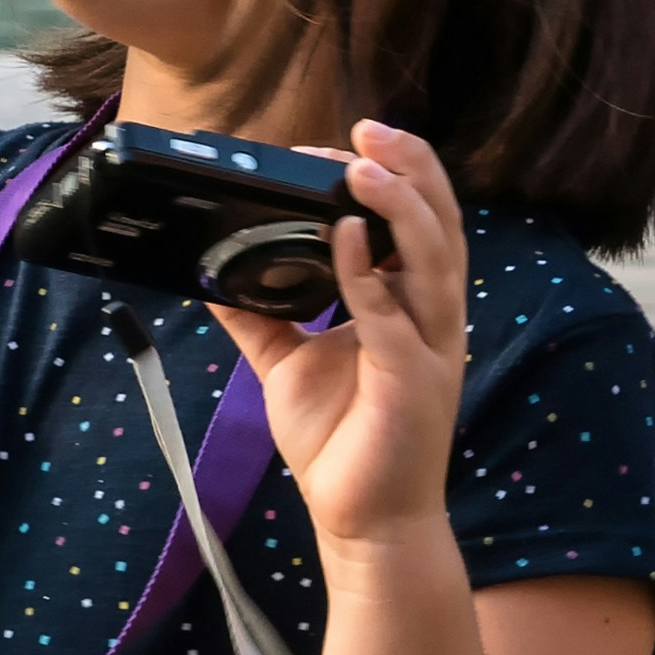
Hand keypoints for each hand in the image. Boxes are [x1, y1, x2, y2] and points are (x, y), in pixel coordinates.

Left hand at [208, 122, 470, 555]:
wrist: (364, 524)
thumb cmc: (343, 444)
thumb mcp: (289, 364)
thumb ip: (261, 314)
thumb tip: (214, 272)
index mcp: (413, 306)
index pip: (419, 223)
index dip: (395, 176)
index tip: (349, 145)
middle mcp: (432, 318)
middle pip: (441, 223)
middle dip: (410, 169)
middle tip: (368, 130)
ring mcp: (429, 348)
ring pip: (434, 257)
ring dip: (399, 205)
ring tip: (361, 165)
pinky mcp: (413, 382)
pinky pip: (393, 315)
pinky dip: (367, 272)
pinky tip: (342, 237)